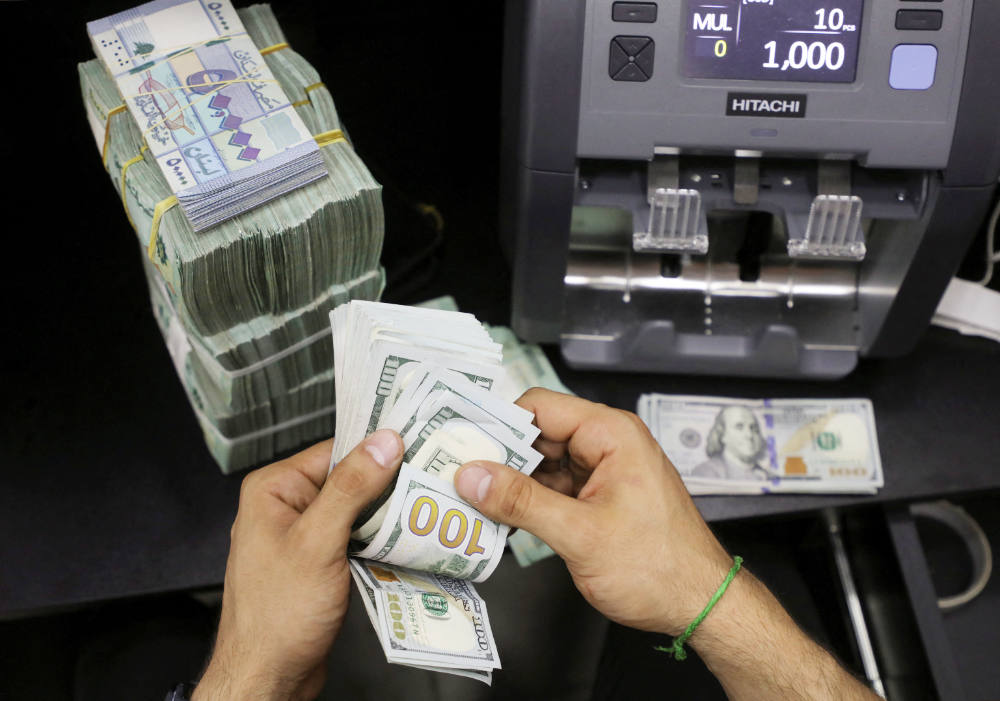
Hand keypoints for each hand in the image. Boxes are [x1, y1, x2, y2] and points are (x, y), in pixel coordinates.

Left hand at [193, 430, 402, 700]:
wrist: (268, 677)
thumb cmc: (278, 614)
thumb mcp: (318, 542)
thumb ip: (351, 489)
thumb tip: (384, 442)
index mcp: (275, 489)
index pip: (335, 450)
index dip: (377, 448)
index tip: (419, 444)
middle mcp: (287, 506)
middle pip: (349, 479)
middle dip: (389, 484)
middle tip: (433, 480)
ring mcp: (304, 536)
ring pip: (358, 511)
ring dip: (388, 515)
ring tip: (428, 509)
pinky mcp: (321, 562)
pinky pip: (357, 538)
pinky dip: (381, 540)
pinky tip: (408, 541)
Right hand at [454, 388, 731, 635]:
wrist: (700, 605)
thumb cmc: (658, 568)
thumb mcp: (579, 534)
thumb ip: (521, 501)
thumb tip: (472, 475)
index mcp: (610, 434)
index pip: (539, 407)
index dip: (496, 423)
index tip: (458, 443)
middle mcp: (608, 444)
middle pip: (537, 434)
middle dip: (499, 456)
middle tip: (455, 477)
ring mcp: (604, 471)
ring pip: (542, 463)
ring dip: (511, 482)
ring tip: (470, 500)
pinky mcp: (600, 497)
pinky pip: (555, 487)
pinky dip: (529, 501)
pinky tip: (501, 518)